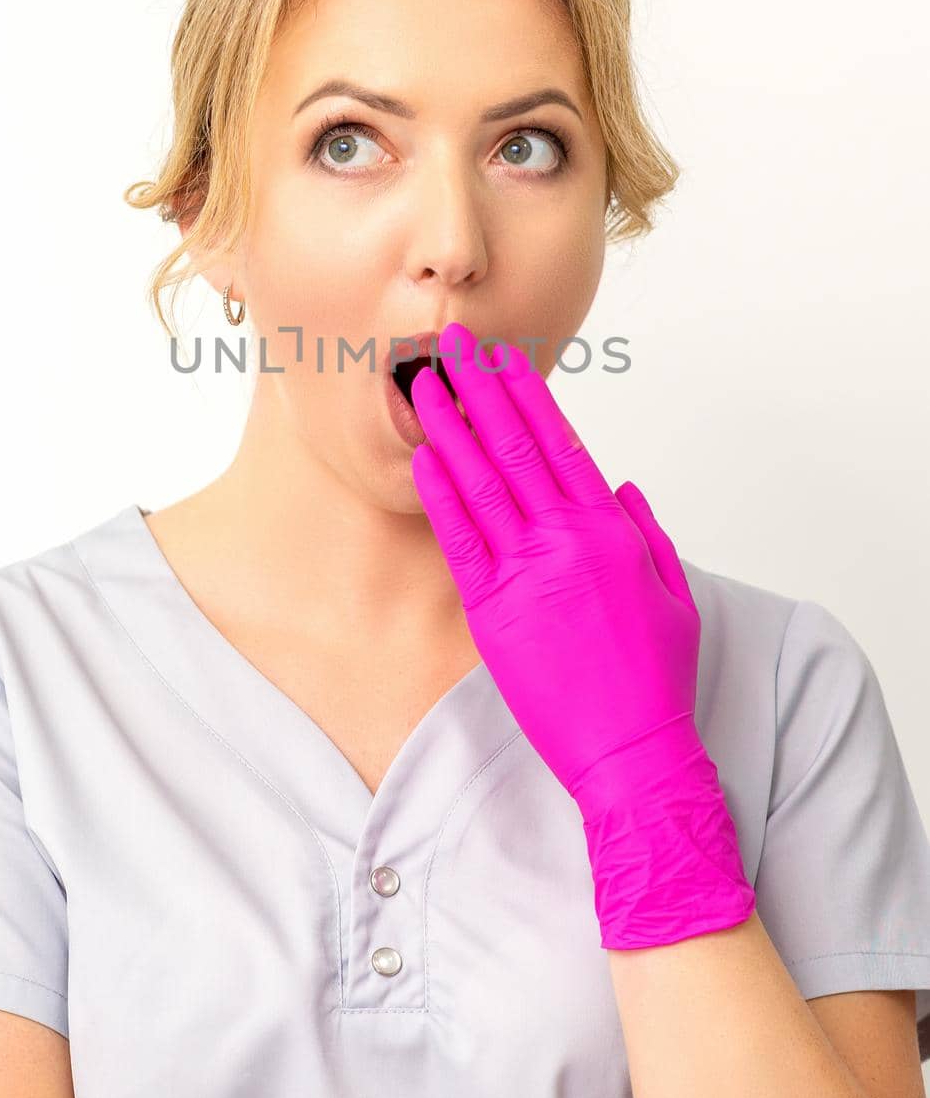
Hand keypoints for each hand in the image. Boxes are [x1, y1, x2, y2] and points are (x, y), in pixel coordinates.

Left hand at [409, 320, 754, 948]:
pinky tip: (423, 457)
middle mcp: (568, 538)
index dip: (528, 397)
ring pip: (482, 481)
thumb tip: (622, 484)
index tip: (504, 361)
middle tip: (451, 346)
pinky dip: (440, 493)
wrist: (633, 751)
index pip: (562, 443)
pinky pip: (460, 539)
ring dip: (451, 427)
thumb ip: (647, 531)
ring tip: (424, 385)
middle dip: (481, 390)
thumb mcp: (674, 593)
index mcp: (611, 530)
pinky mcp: (492, 610)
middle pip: (515, 446)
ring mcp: (528, 571)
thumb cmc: (657, 678)